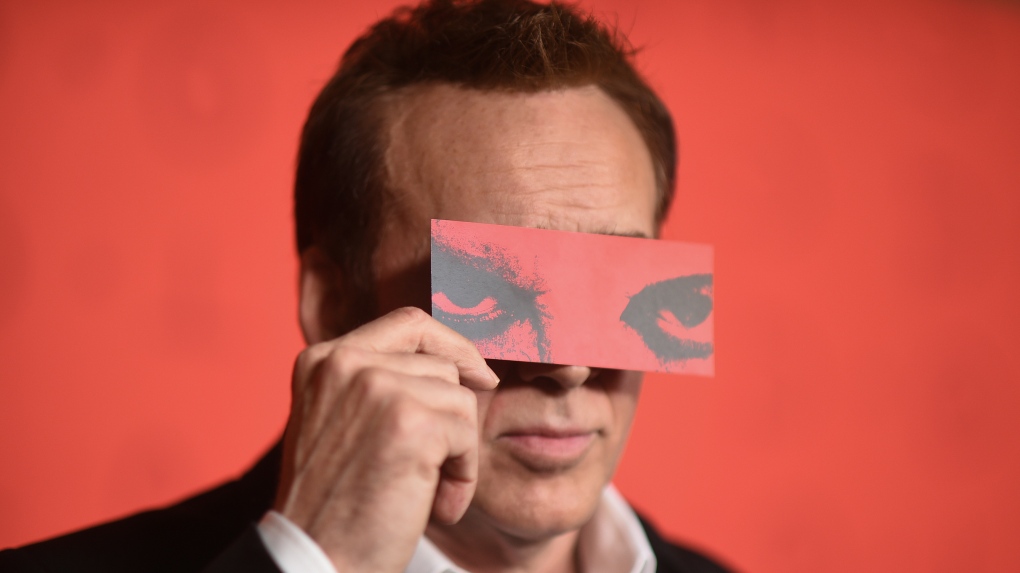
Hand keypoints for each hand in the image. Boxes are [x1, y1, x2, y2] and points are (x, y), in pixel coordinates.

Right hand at [273, 306, 498, 572]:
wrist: (316, 560)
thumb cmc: (335, 504)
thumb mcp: (340, 423)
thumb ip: (378, 383)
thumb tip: (459, 363)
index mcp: (321, 359)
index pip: (409, 323)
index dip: (453, 345)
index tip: (479, 376)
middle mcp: (344, 363)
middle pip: (441, 366)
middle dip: (451, 421)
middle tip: (431, 472)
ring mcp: (377, 387)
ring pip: (459, 400)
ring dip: (457, 452)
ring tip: (427, 492)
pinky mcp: (409, 421)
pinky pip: (467, 434)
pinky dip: (463, 476)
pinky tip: (435, 507)